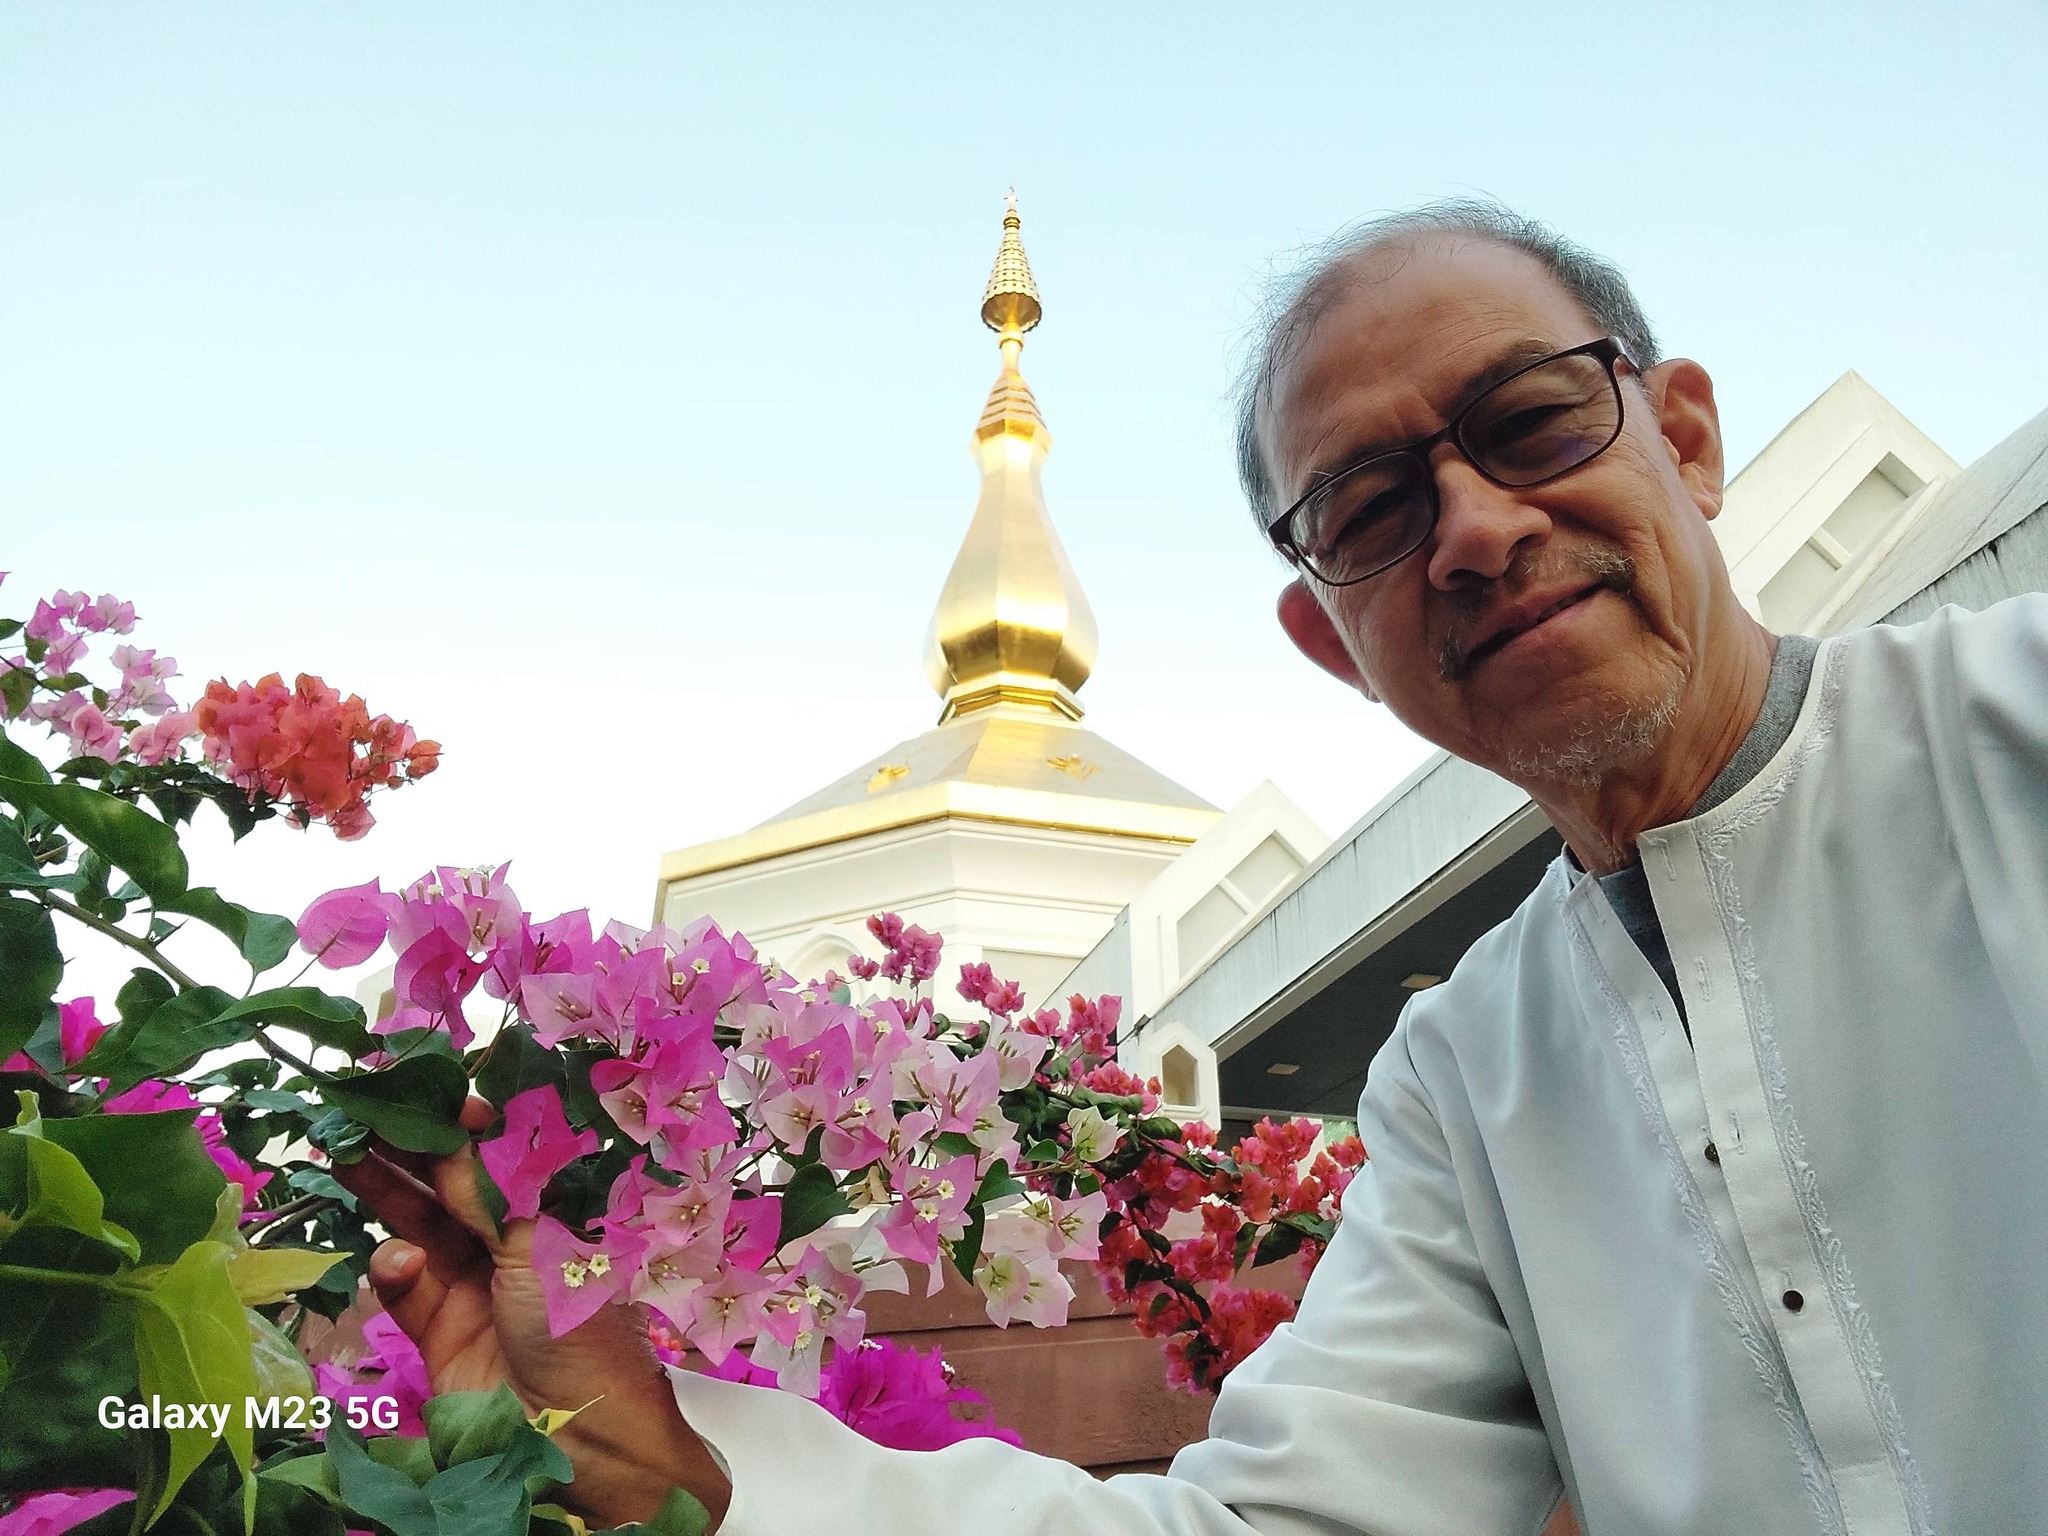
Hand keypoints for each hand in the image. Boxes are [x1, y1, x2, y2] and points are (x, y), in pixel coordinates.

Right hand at [331, 1096, 732, 1529]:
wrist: (578, 1432)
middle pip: (453, 1186)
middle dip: (410, 1148)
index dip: (465, 1123)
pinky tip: (397, 1261)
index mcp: (554, 1213)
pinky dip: (395, 1271)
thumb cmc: (576, 1323)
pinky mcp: (440, 1334)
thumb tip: (460, 1126)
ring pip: (422, 1227)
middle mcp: (515, 1244)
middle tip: (364, 1109)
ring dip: (387, 1191)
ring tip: (350, 1153)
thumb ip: (484, 1190)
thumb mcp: (536, 1241)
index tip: (425, 1088)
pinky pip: (407, 1289)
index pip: (503, 1156)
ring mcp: (476, 1288)